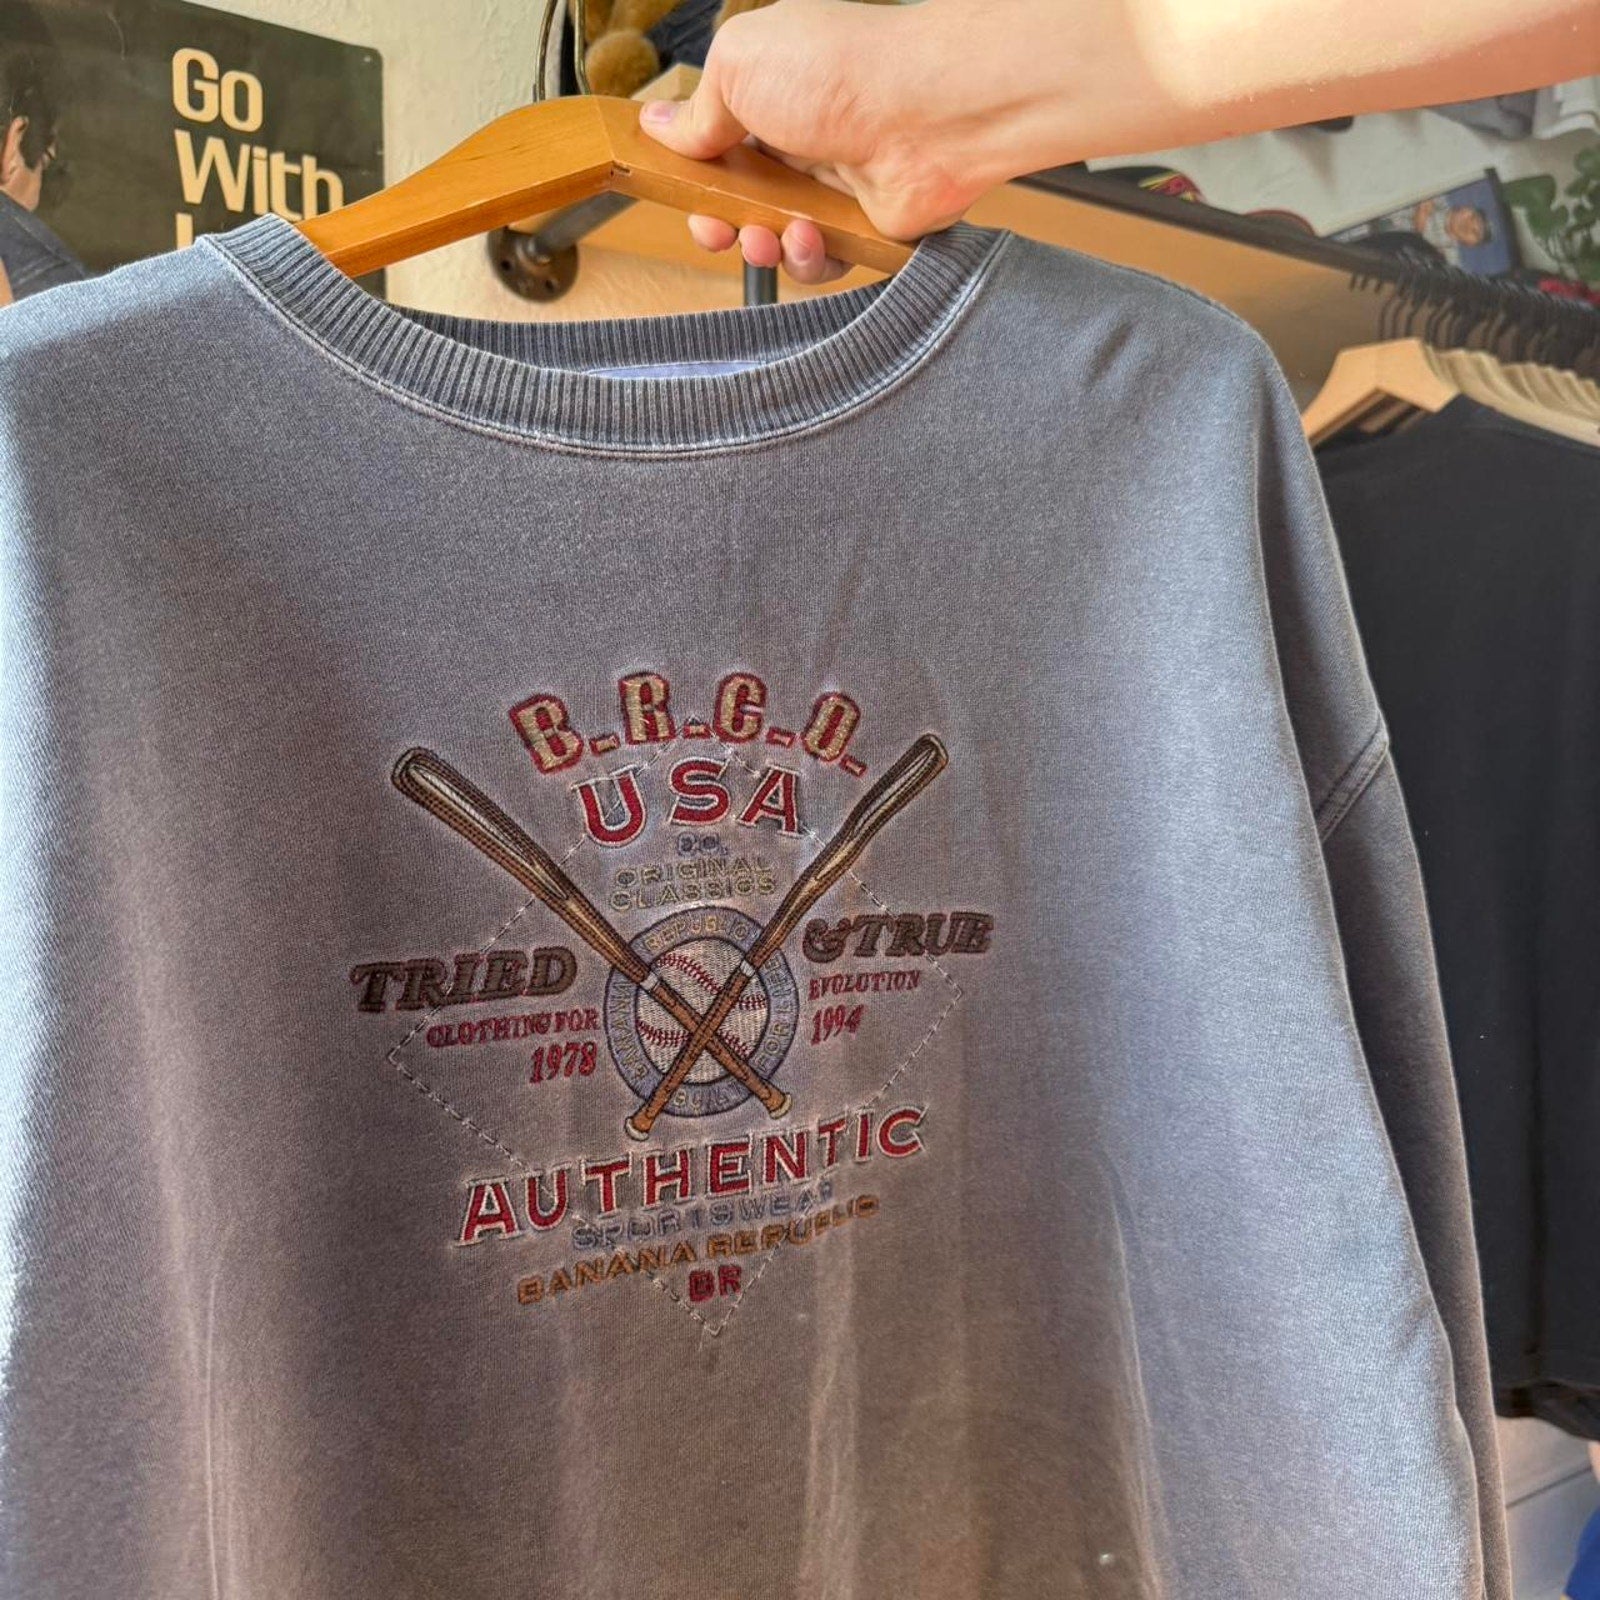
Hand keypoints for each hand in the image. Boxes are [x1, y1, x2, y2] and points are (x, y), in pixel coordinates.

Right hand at [637, 0, 983, 285]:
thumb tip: (660, 127)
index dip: (693, 167)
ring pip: (775, 234)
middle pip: (741, 196)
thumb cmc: (838, 72)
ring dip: (759, 245)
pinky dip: (806, 258)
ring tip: (762, 237)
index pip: (718, 137)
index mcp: (772, 85)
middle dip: (718, 221)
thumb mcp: (739, 66)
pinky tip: (806, 238)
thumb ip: (698, 108)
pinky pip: (820, 260)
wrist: (926, 113)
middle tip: (714, 229)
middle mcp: (804, 133)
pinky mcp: (864, 225)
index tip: (675, 185)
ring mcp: (835, 182)